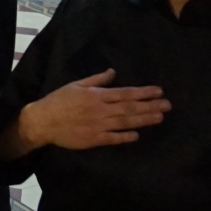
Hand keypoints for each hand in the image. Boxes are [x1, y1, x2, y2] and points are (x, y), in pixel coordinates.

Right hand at [1, 69, 169, 158]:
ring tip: (159, 118)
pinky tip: (137, 135)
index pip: (125, 93)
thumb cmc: (59, 100)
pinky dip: (124, 137)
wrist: (43, 121)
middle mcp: (100, 110)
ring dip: (143, 120)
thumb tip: (113, 72)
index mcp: (96, 95)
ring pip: (125, 122)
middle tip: (167, 105)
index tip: (159, 92)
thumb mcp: (76, 85)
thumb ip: (97, 80)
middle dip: (149, 106)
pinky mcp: (93, 139)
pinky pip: (112, 138)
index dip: (143, 93)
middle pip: (129, 108)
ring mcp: (98, 125)